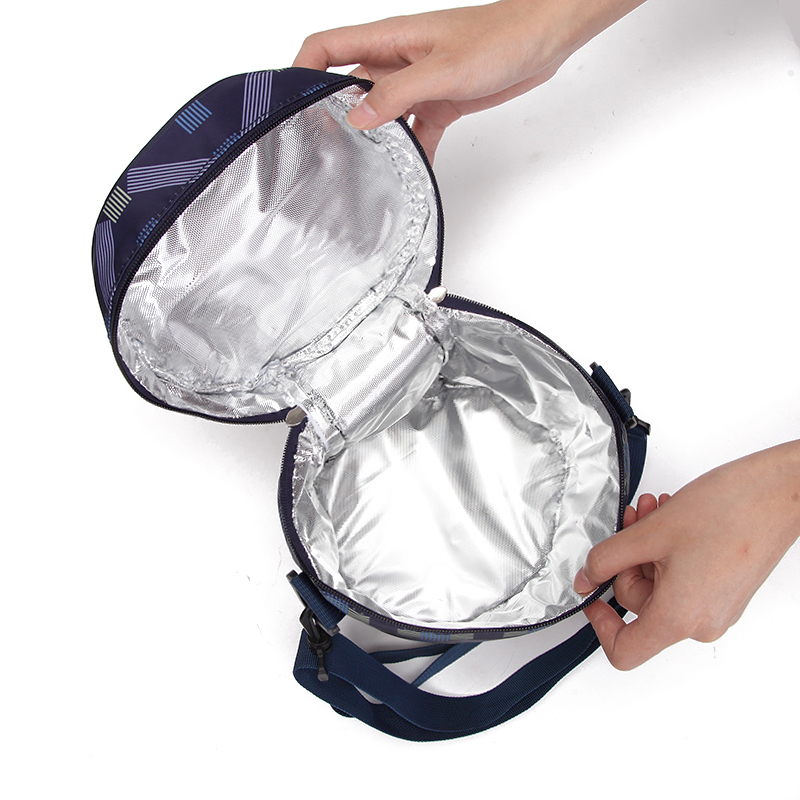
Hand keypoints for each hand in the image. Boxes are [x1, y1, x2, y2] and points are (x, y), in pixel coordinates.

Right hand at [293, 0, 645, 159]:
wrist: (543, 39)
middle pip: (351, 86)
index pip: (328, 47)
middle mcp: (397, 60)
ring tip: (362, 171)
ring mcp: (418, 82)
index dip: (302, 69)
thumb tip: (357, 116)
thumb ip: (397, 93)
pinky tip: (411, 174)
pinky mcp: (440, 101)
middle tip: (324, 152)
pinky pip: (416, 131)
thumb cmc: (499, 38)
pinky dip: (413, 151)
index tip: (289, 101)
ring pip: (383, 114)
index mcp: (389, 41)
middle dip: (335, 116)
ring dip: (375, 139)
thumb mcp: (442, 69)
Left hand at [574, 441, 799, 669]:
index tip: (591, 594)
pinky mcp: (725, 593)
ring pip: (658, 586)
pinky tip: (669, 522)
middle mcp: (701, 623)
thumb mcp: (648, 533)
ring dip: (646, 549)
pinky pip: (680, 581)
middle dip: (628, 559)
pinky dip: (667, 553)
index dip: (599, 623)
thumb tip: (586, 576)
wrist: (778, 494)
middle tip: (633, 522)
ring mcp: (716, 609)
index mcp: (679, 618)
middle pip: (638, 604)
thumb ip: (606, 559)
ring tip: (653, 513)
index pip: (624, 651)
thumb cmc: (728, 511)